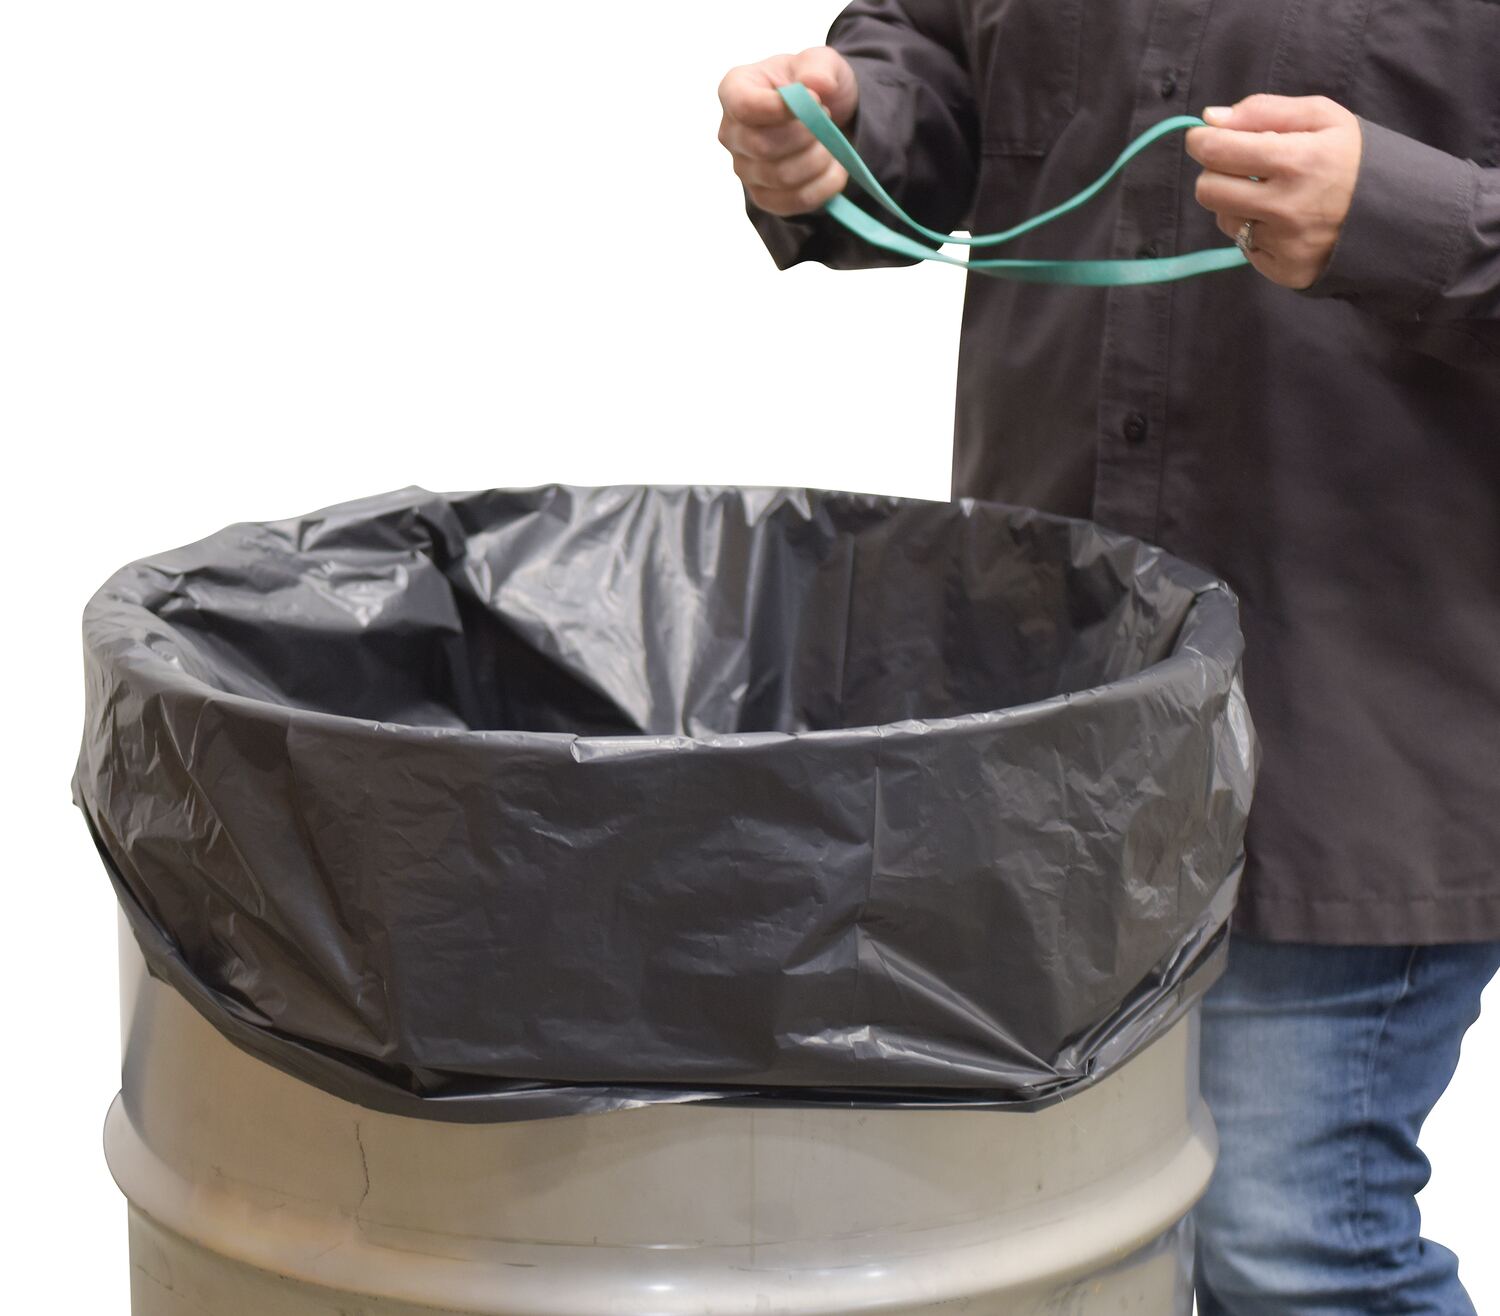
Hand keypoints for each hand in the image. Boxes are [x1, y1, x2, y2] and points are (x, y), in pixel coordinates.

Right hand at [718, 48, 858, 216]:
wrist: (826, 117)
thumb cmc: (813, 85)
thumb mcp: (821, 62)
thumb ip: (819, 66)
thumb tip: (816, 85)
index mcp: (735, 90)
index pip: (745, 107)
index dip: (781, 109)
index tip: (815, 101)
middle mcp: (732, 133)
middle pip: (764, 147)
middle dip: (808, 135)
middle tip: (827, 120)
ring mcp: (745, 169)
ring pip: (782, 177)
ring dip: (819, 160)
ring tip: (832, 143)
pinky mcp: (765, 197)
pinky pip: (794, 201)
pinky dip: (824, 186)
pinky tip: (835, 168)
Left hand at [1185, 95, 1362, 289]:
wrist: (1398, 213)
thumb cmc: (1354, 158)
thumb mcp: (1323, 117)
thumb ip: (1264, 111)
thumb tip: (1210, 118)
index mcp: (1297, 160)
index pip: (1218, 152)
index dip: (1202, 142)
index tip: (1203, 138)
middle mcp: (1286, 206)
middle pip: (1208, 190)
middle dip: (1216, 174)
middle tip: (1239, 167)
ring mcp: (1284, 243)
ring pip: (1224, 219)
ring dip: (1237, 204)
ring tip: (1274, 195)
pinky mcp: (1283, 269)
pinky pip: (1244, 246)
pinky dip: (1256, 231)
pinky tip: (1285, 222)